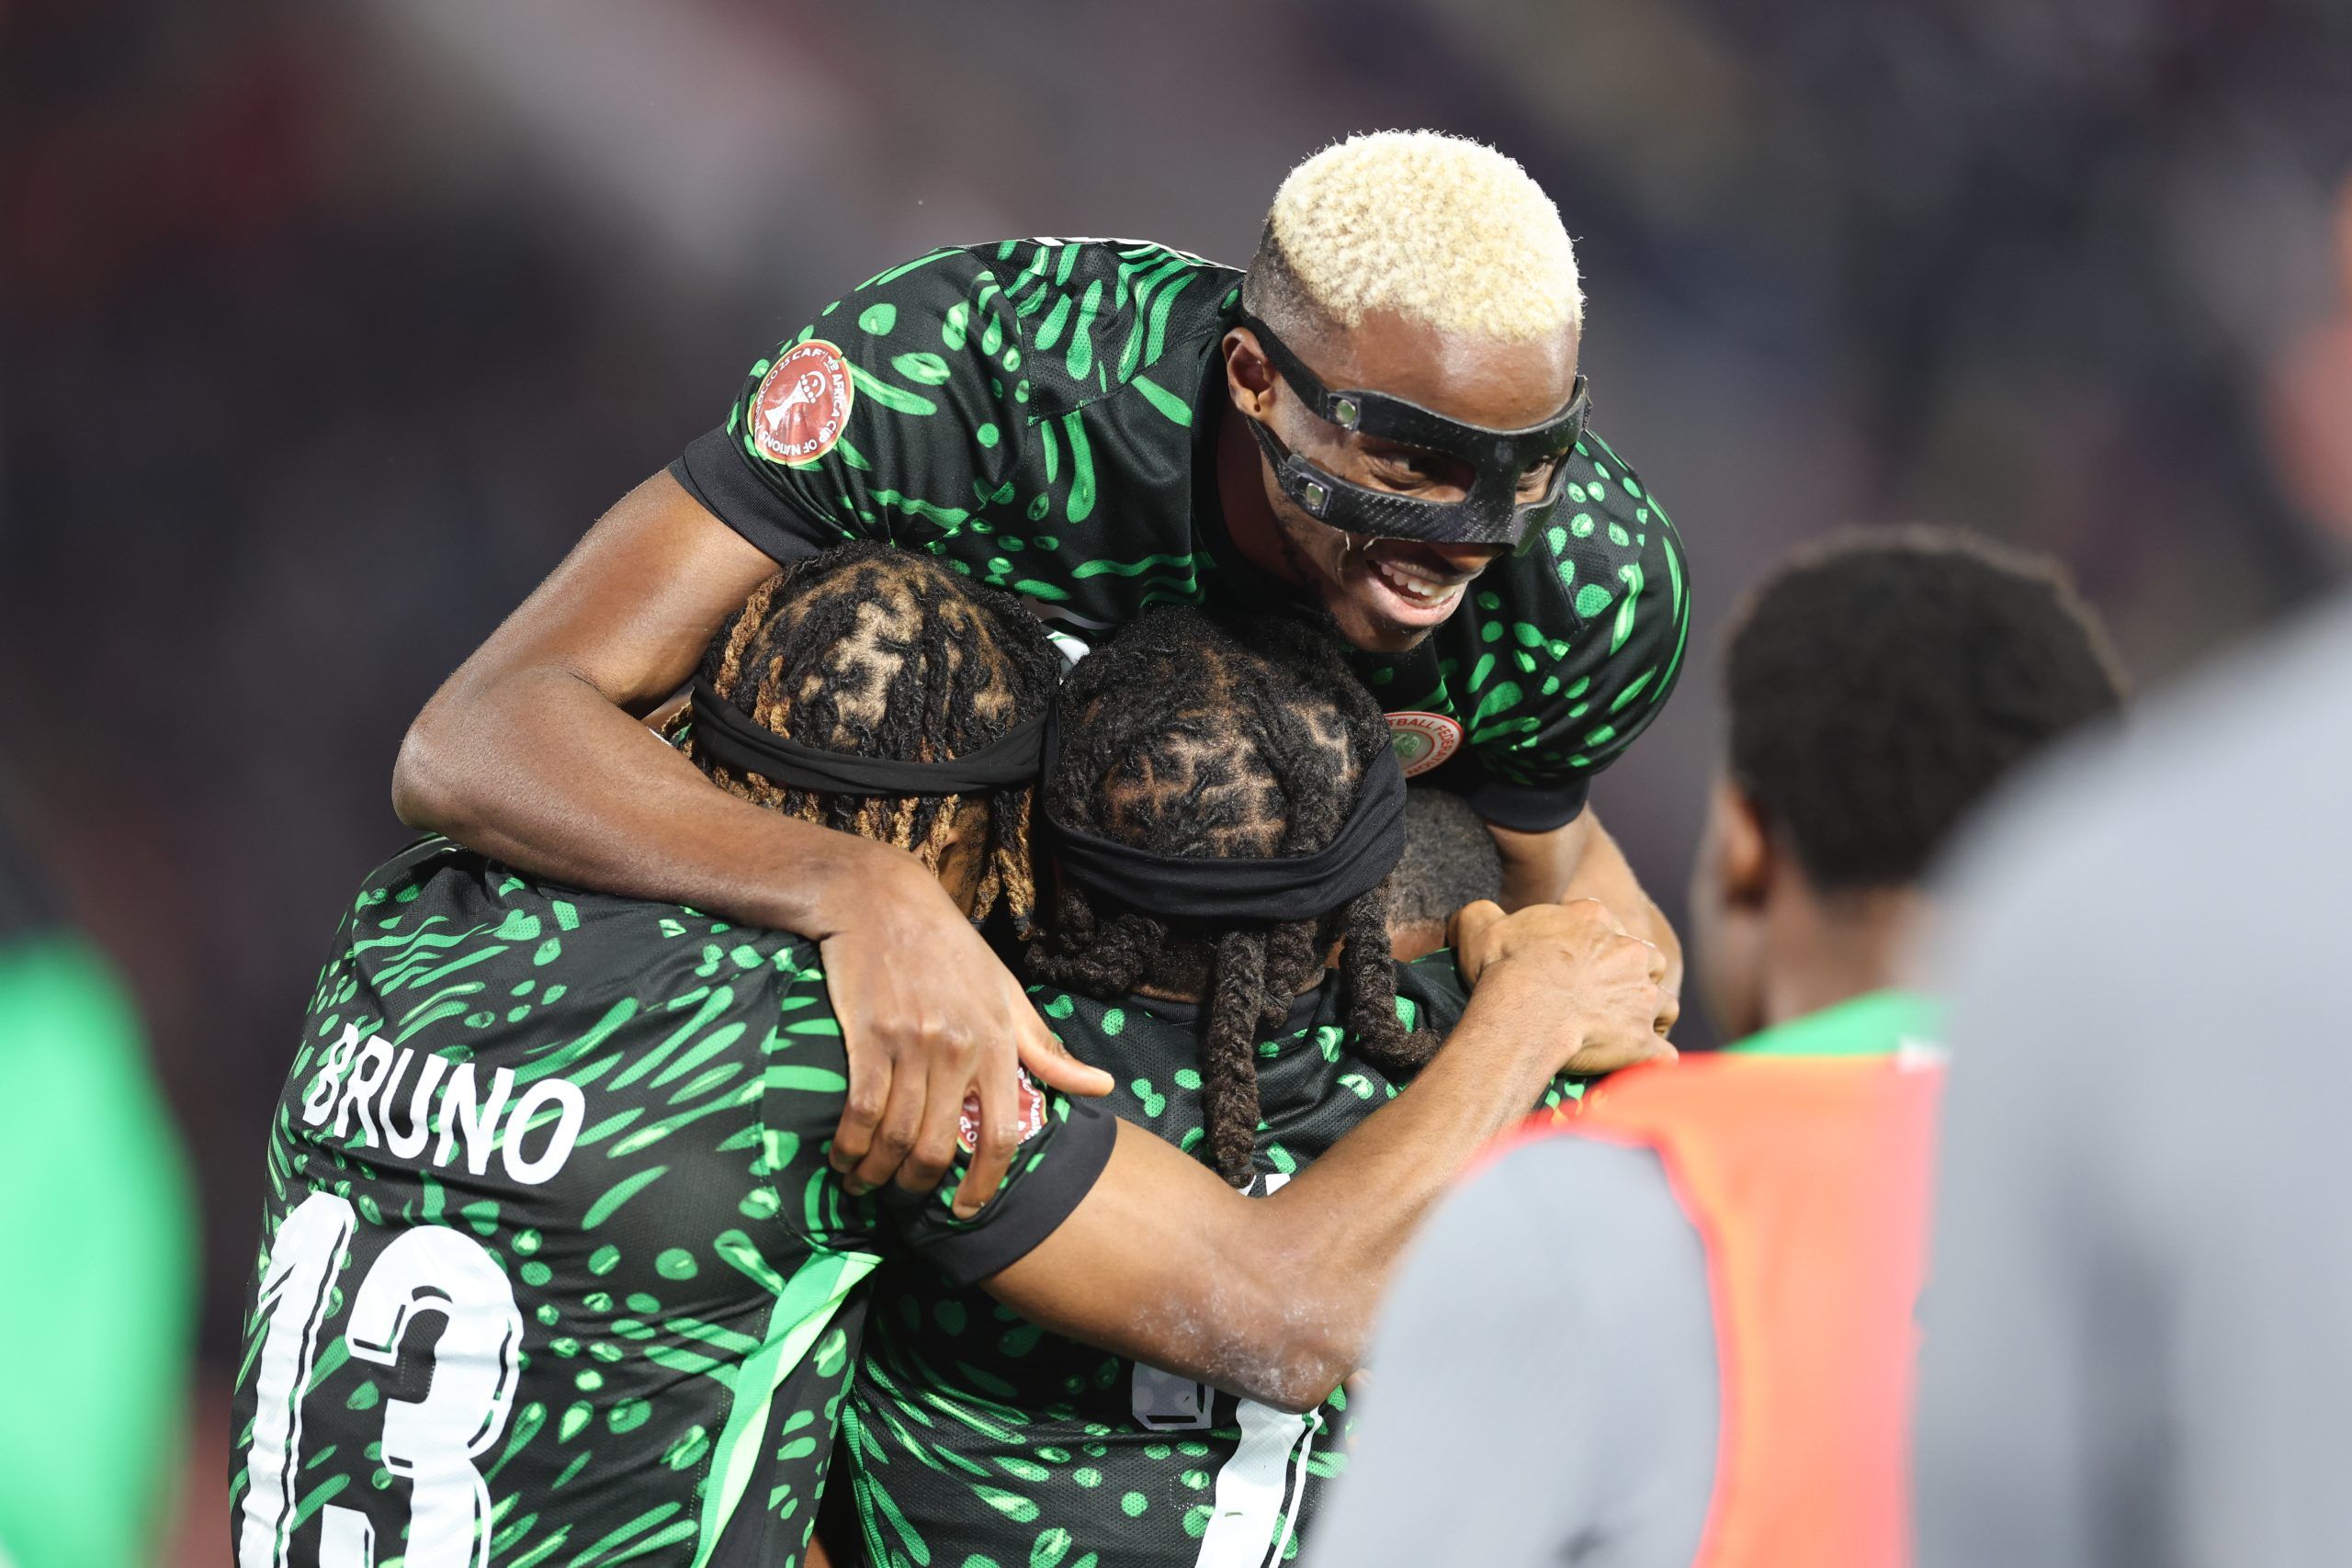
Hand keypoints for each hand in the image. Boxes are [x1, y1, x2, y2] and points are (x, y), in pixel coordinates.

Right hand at [818, 853, 1111, 1213]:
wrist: (883, 901)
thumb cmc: (951, 949)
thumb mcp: (1008, 994)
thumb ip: (1047, 1050)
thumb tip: (1103, 1087)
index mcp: (998, 1043)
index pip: (1001, 1133)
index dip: (984, 1183)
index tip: (967, 1210)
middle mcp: (959, 1048)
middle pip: (939, 1146)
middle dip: (920, 1186)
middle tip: (908, 1198)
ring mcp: (911, 1043)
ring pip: (897, 1136)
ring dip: (878, 1174)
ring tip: (866, 1185)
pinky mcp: (868, 1036)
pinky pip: (861, 1110)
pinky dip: (849, 1146)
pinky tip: (843, 1159)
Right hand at [1448, 898, 1674, 1075]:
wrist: (1523, 1012)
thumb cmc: (1503, 968)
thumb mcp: (1481, 926)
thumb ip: (1482, 914)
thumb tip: (1474, 915)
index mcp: (1595, 919)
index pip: (1609, 926)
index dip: (1597, 946)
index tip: (1577, 965)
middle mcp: (1629, 952)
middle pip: (1648, 960)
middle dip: (1634, 977)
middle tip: (1605, 997)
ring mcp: (1642, 996)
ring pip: (1665, 1003)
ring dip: (1652, 1016)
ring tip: (1626, 1031)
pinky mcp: (1643, 1040)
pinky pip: (1663, 1055)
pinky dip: (1654, 1061)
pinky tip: (1638, 1066)